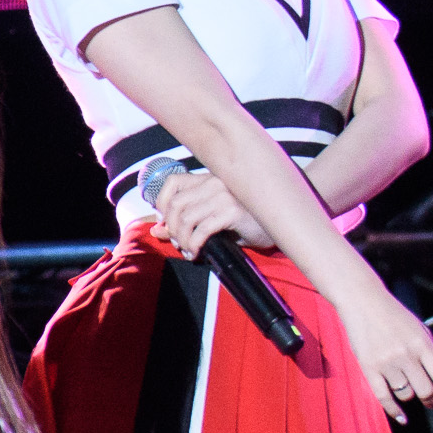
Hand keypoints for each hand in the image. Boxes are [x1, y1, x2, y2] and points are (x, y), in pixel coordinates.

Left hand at [153, 168, 274, 252]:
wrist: (277, 227)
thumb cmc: (242, 223)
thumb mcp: (209, 220)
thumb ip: (182, 222)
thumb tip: (155, 230)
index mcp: (208, 179)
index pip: (172, 182)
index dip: (161, 203)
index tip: (164, 221)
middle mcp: (214, 182)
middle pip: (176, 203)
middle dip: (171, 227)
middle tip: (177, 242)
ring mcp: (224, 195)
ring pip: (186, 218)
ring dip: (182, 239)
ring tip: (187, 249)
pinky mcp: (232, 211)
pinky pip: (202, 230)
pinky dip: (194, 244)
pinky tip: (196, 253)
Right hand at [333, 285, 432, 425]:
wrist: (363, 302)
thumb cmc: (394, 316)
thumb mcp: (421, 331)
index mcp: (423, 345)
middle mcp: (406, 355)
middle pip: (425, 390)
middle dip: (432, 401)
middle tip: (432, 402)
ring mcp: (387, 362)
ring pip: (405, 394)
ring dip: (410, 397)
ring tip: (407, 389)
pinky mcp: (368, 367)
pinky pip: (383, 396)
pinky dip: (393, 410)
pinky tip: (401, 417)